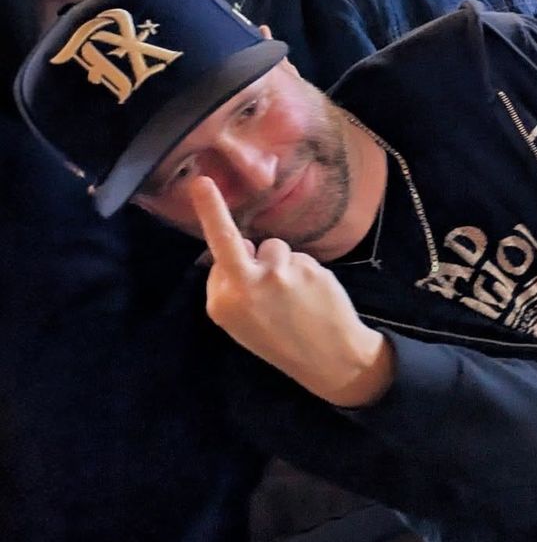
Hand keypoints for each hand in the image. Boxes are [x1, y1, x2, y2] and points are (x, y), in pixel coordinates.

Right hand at [190, 176, 394, 407]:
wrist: (330, 359)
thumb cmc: (281, 340)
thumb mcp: (242, 323)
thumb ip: (234, 287)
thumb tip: (241, 247)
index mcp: (221, 303)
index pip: (218, 259)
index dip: (232, 257)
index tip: (201, 189)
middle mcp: (245, 286)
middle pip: (228, 240)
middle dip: (211, 209)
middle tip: (201, 182)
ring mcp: (278, 275)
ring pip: (275, 247)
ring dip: (283, 263)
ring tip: (294, 295)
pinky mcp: (308, 269)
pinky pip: (300, 258)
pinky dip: (305, 272)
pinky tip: (312, 296)